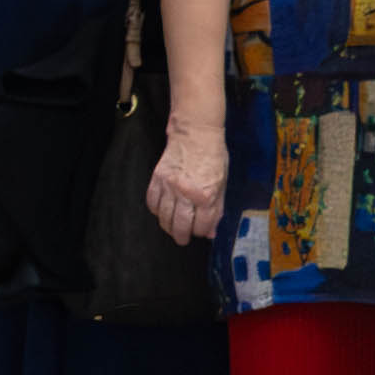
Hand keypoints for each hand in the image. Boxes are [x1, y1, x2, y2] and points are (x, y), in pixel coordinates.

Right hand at [148, 118, 227, 243]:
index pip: (201, 225)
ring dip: (168, 226)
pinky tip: (162, 212)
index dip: (202, 232)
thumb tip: (210, 231)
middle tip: (183, 239)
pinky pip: (152, 202)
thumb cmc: (213, 157)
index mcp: (207, 195)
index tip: (201, 232)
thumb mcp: (222, 184)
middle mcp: (186, 193)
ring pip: (164, 217)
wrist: (195, 135)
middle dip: (182, 236)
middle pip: (180, 225)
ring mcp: (169, 186)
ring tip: (172, 228)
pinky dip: (156, 211)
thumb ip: (216, 209)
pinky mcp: (157, 179)